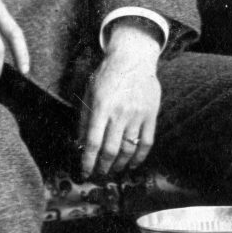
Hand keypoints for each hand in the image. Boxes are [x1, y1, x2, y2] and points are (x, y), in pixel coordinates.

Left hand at [77, 25, 162, 178]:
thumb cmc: (107, 76)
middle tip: (100, 173)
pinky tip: (133, 163)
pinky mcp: (151, 114)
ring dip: (120, 164)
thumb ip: (84, 119)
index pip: (93, 142)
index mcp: (101, 108)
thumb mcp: (89, 94)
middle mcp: (120, 113)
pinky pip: (147, 141)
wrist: (133, 59)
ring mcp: (137, 114)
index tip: (85, 172)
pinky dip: (140, 157)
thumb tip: (80, 145)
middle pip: (111, 149)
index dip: (88, 161)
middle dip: (103, 166)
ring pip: (129, 148)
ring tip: (114, 170)